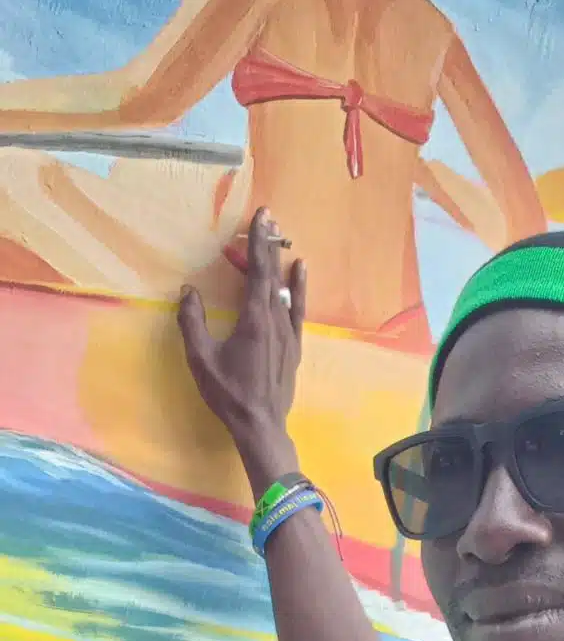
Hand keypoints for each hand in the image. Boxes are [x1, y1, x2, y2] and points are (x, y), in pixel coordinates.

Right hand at [178, 208, 305, 494]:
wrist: (261, 424)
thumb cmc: (228, 393)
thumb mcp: (200, 357)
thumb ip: (192, 321)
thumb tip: (187, 291)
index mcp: (253, 318)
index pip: (257, 270)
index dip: (258, 241)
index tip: (262, 216)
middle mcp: (276, 319)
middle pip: (272, 274)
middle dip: (268, 243)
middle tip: (267, 216)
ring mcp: (288, 332)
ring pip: (284, 288)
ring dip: (278, 261)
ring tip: (277, 235)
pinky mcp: (294, 345)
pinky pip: (298, 308)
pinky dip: (298, 287)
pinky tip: (300, 270)